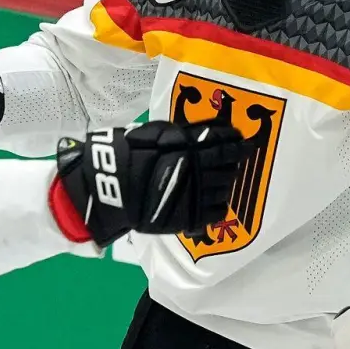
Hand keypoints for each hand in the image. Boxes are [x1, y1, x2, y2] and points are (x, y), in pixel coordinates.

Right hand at [50, 119, 245, 246]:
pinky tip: (211, 200)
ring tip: (221, 179)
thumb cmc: (127, 154)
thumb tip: (213, 131)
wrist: (107, 187)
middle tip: (234, 159)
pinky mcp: (189, 217)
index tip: (242, 140)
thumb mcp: (155, 134)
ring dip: (226, 182)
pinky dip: (217, 205)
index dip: (236, 141)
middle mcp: (197, 170)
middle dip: (233, 161)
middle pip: (228, 165)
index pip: (223, 142)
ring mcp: (194, 195)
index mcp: (188, 147)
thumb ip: (184, 134)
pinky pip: (216, 212)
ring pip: (225, 188)